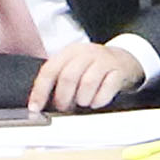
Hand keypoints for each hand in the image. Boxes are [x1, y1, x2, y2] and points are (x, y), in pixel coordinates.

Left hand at [24, 38, 138, 115]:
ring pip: (87, 83)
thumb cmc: (94, 67)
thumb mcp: (74, 66)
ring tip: (83, 103)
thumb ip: (58, 79)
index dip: (40, 91)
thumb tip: (41, 103)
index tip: (35, 108)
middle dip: (63, 98)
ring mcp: (104, 60)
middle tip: (64, 107)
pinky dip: (99, 100)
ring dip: (82, 99)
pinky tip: (96, 101)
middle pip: (68, 77)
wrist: (124, 60)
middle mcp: (86, 53)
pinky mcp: (119, 70)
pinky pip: (107, 88)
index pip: (50, 70)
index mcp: (70, 52)